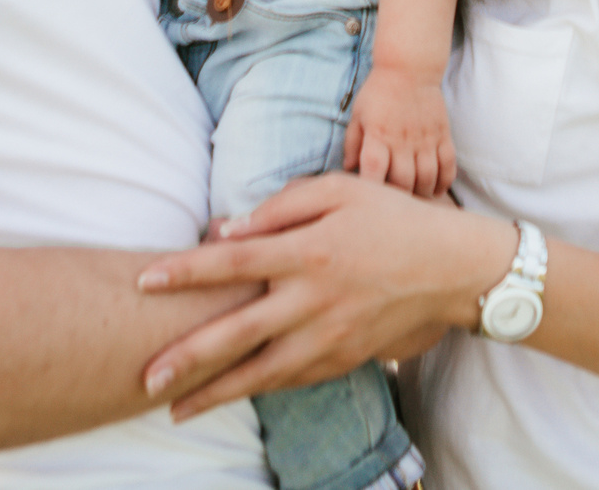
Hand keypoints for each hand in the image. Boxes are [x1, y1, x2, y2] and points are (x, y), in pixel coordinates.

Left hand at [136, 172, 511, 418]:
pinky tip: (232, 396)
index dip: (185, 271)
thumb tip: (228, 227)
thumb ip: (283, 205)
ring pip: (261, 372)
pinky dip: (259, 391)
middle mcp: (313, 300)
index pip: (233, 262)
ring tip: (175, 409)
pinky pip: (293, 380)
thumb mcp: (342, 189)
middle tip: (144, 378)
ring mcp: (330, 336)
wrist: (455, 269)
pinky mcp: (345, 359)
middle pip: (237, 333)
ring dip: (215, 393)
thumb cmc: (394, 218)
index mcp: (309, 251)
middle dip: (186, 358)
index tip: (143, 281)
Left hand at [342, 64, 453, 197]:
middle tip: (392, 206)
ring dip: (422, 194)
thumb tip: (348, 170)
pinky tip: (436, 189)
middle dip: (397, 198)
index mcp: (377, 134)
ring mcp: (426, 138)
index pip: (374, 169)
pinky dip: (444, 182)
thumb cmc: (378, 92)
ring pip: (428, 177)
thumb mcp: (357, 115)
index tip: (367, 200)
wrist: (410, 68)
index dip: (371, 189)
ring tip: (414, 200)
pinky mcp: (443, 135)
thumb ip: (352, 144)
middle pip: (403, 180)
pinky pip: (449, 165)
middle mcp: (402, 139)